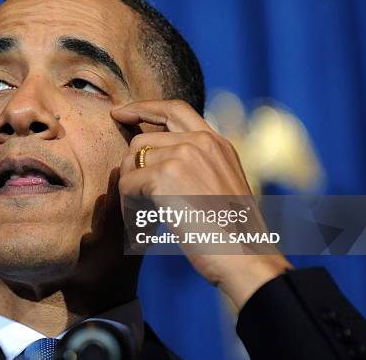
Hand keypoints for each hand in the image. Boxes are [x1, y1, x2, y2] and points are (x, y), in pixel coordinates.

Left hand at [111, 99, 291, 310]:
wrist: (246, 258)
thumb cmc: (233, 234)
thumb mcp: (221, 185)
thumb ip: (195, 163)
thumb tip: (149, 158)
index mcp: (217, 142)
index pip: (174, 109)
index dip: (143, 107)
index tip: (119, 113)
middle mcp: (200, 141)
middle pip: (141, 141)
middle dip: (132, 172)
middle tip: (137, 206)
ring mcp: (183, 155)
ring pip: (130, 163)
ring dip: (130, 194)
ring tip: (143, 220)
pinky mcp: (165, 176)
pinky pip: (126, 185)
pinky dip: (129, 209)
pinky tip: (144, 228)